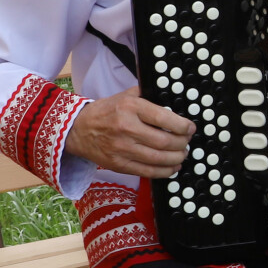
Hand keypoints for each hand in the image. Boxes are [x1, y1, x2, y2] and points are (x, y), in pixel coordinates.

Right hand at [65, 86, 193, 178]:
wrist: (77, 129)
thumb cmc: (106, 111)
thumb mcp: (125, 95)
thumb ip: (147, 95)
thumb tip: (172, 99)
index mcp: (130, 107)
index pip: (164, 118)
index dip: (182, 126)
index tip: (190, 128)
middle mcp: (127, 128)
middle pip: (164, 141)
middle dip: (182, 143)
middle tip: (187, 142)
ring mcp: (122, 148)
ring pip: (158, 158)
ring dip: (176, 158)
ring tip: (182, 154)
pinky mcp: (119, 164)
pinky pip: (147, 172)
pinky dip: (164, 171)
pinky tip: (172, 167)